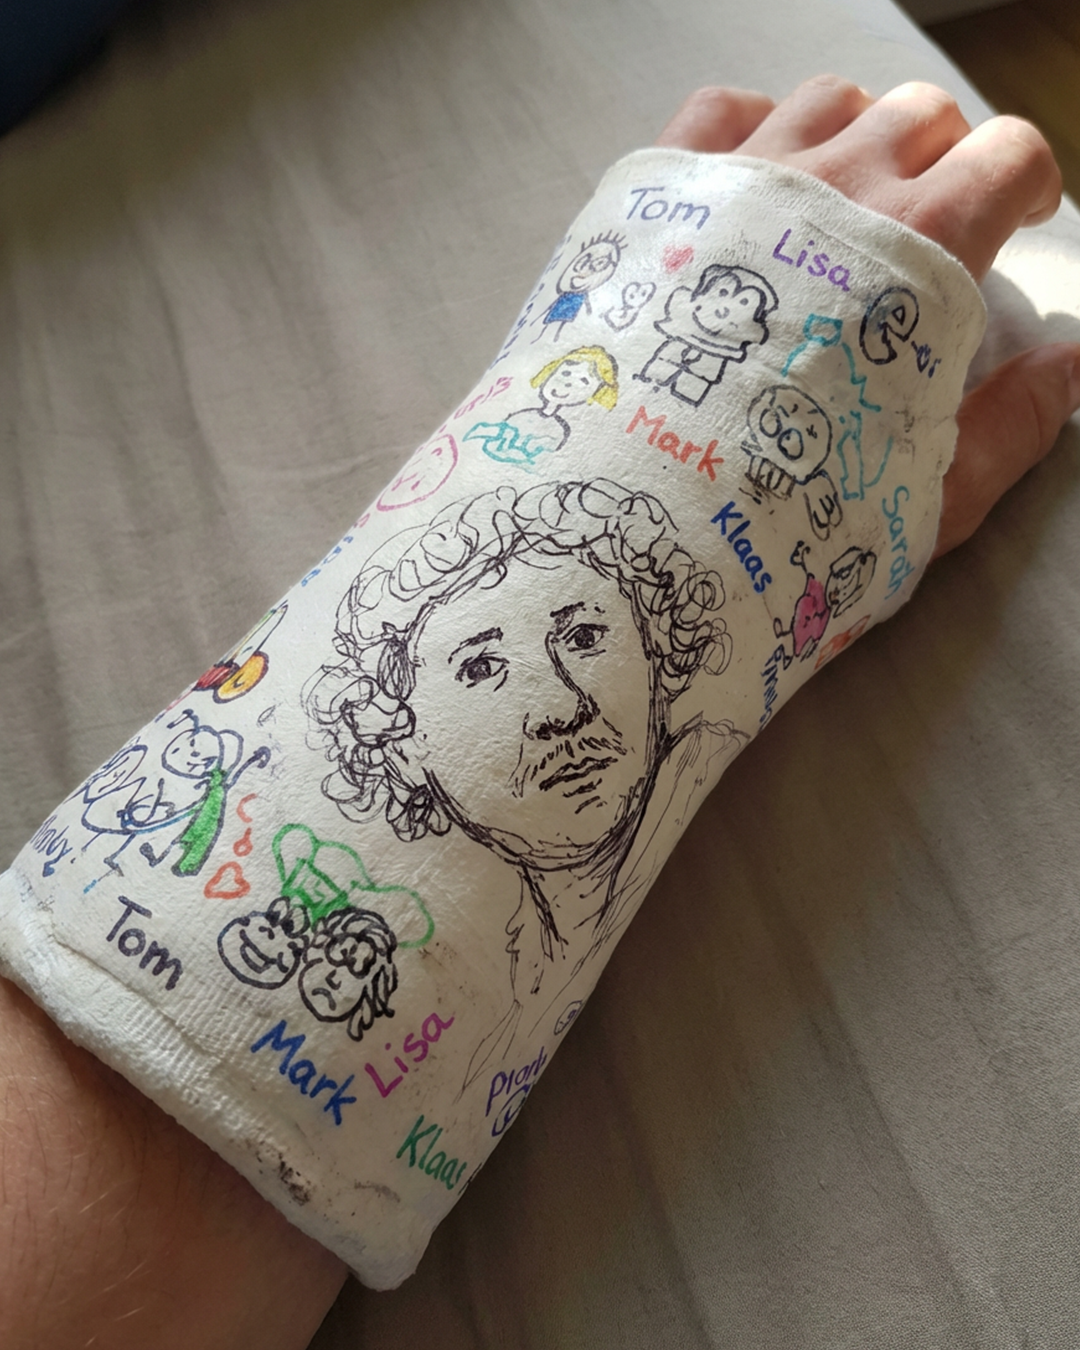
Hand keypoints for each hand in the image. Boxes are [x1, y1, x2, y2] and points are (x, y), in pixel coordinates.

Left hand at [656, 77, 1079, 557]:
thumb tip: (1069, 367)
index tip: (1016, 221)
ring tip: (841, 196)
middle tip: (927, 222)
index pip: (1006, 158)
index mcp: (920, 253)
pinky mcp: (662, 195)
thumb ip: (1010, 425)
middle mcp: (836, 189)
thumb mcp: (928, 499)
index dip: (1024, 185)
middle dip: (944, 157)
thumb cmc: (783, 523)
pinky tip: (754, 177)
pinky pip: (722, 111)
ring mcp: (742, 178)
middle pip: (918, 115)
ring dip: (854, 134)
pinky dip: (753, 126)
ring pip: (827, 100)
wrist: (632, 521)